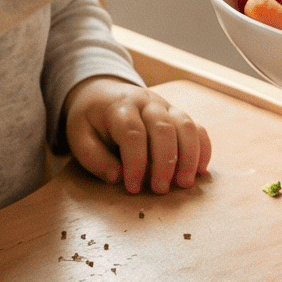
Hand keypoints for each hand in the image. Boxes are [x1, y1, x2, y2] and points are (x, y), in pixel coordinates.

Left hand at [63, 76, 211, 194]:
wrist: (101, 91)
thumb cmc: (90, 119)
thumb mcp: (79, 136)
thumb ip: (93, 157)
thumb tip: (118, 177)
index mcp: (119, 107)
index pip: (133, 133)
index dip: (136, 162)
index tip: (133, 187)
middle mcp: (146, 102)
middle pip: (163, 128)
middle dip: (165, 162)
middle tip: (160, 190)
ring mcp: (165, 106)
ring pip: (185, 126)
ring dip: (189, 156)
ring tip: (184, 183)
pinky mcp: (177, 114)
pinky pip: (197, 127)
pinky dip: (202, 148)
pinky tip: (201, 170)